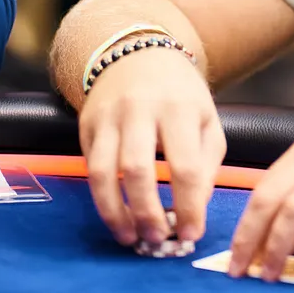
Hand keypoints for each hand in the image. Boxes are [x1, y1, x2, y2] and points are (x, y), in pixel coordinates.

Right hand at [78, 46, 224, 247]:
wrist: (136, 53)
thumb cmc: (179, 94)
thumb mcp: (207, 120)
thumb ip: (207, 164)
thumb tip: (194, 209)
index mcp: (179, 109)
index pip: (185, 166)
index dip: (189, 206)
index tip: (192, 234)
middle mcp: (140, 110)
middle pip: (138, 169)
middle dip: (147, 211)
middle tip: (158, 240)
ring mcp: (109, 117)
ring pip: (104, 172)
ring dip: (115, 212)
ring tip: (131, 238)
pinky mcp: (87, 125)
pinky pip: (91, 168)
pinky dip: (101, 198)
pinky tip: (116, 216)